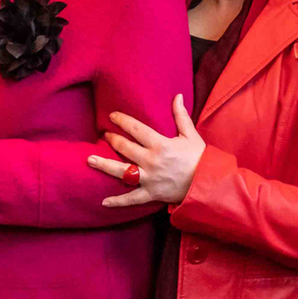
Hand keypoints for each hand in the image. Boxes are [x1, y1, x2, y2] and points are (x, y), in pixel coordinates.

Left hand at [87, 95, 203, 207]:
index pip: (135, 128)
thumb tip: (176, 96)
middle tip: (103, 135)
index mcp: (160, 144)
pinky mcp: (150, 193)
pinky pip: (131, 199)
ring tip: (89, 160)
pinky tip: (103, 202)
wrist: (208, 183)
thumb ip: (180, 116)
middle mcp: (151, 161)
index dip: (122, 121)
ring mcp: (149, 178)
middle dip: (112, 140)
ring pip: (121, 172)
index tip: (112, 116)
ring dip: (104, 165)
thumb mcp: (190, 134)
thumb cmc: (200, 158)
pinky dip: (118, 201)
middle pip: (124, 148)